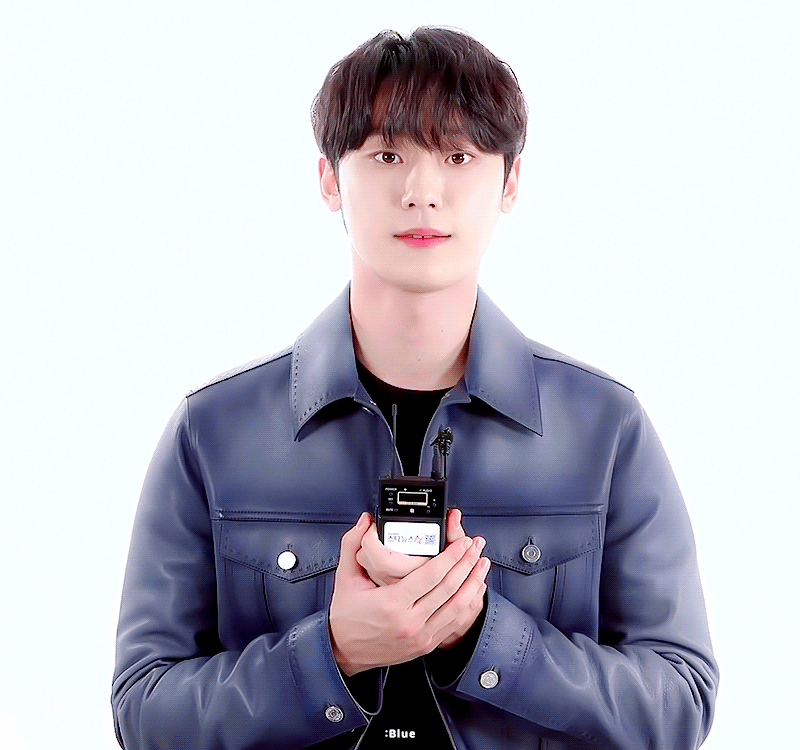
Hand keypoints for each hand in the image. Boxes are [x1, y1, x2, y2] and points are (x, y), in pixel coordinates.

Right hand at [355, 509, 488, 648]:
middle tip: (476, 546)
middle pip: (449, 589)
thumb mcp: (345, 578)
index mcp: (391, 604)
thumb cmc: (345, 617)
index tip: (462, 542)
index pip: (431, 576)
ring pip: (457, 607)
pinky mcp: (425, 644)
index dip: (451, 556)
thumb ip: (352, 545)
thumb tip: (363, 522)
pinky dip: (468, 604)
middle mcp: (409, 622)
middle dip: (467, 564)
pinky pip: (454, 623)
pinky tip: (474, 590)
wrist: (344, 652)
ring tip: (481, 564)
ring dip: (473, 583)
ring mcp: (420, 636)